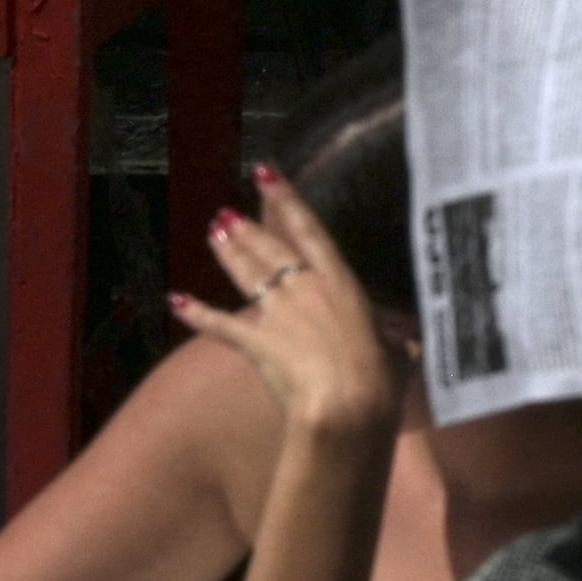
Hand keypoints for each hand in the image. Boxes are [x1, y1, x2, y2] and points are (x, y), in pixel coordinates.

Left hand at [180, 165, 403, 442]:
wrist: (347, 406)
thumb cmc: (380, 378)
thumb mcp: (398, 352)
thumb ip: (396, 341)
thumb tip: (407, 342)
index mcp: (342, 284)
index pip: (310, 231)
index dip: (287, 200)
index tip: (267, 174)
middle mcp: (305, 289)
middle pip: (271, 249)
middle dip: (247, 227)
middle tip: (227, 212)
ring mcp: (278, 313)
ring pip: (246, 274)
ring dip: (228, 252)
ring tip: (213, 232)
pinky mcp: (256, 341)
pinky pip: (219, 324)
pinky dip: (196, 312)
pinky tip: (174, 300)